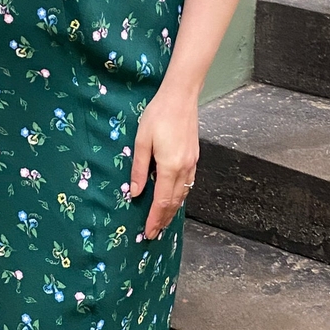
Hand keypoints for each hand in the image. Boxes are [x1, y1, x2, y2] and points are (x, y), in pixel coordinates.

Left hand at [129, 86, 199, 239]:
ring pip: (183, 193)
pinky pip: (188, 183)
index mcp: (169, 166)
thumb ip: (139, 169)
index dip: (155, 218)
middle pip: (175, 201)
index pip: (162, 200)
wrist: (180, 97)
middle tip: (155, 232)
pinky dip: (180, 195)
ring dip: (173, 209)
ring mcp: (192, 163)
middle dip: (164, 219)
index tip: (149, 231)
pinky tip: (174, 198)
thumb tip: (135, 192)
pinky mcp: (194, 157)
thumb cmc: (158, 115)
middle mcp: (184, 168)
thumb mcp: (141, 141)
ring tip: (163, 220)